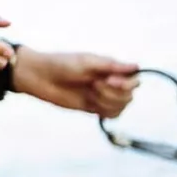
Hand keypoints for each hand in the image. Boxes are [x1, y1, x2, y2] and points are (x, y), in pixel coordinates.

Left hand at [16, 49, 139, 117]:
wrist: (40, 77)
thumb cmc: (61, 64)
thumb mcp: (86, 61)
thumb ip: (111, 65)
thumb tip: (136, 66)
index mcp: (110, 68)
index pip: (134, 80)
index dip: (126, 84)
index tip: (108, 80)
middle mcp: (110, 82)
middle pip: (129, 95)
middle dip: (113, 93)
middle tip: (93, 84)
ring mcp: (102, 95)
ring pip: (121, 106)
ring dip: (106, 101)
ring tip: (89, 92)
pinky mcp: (94, 107)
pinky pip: (112, 115)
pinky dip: (105, 111)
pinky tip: (91, 103)